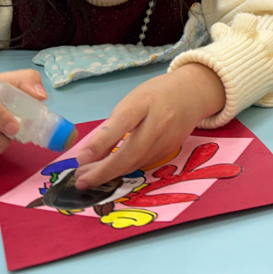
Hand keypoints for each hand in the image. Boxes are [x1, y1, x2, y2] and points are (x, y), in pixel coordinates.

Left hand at [72, 64, 225, 189]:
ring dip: (111, 174)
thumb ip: (112, 126)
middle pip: (130, 153)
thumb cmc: (156, 94)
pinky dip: (125, 169)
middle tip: (80, 180)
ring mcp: (168, 138)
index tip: (80, 159)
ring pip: (136, 163)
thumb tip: (90, 155)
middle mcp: (159, 122)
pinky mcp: (171, 150)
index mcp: (145, 102)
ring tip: (89, 177)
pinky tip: (111, 169)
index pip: (122, 123)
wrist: (192, 93)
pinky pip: (144, 163)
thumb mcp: (132, 101)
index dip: (101, 143)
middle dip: (103, 171)